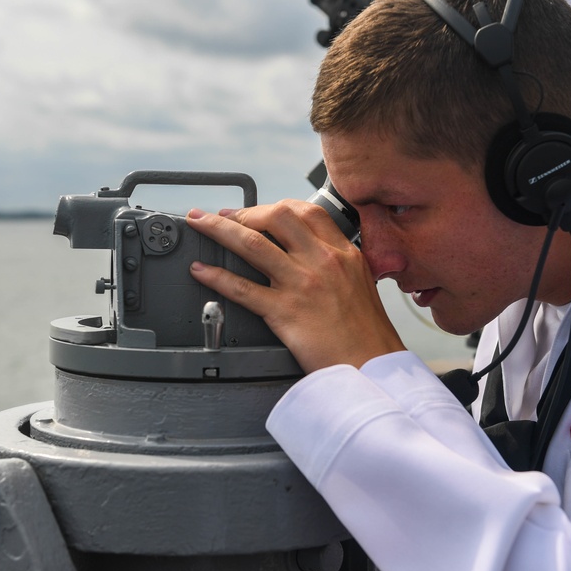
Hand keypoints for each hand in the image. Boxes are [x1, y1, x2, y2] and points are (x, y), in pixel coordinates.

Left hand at [185, 200, 404, 372]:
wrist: (371, 364)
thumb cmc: (366, 332)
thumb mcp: (361, 282)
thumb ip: (337, 262)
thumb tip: (310, 253)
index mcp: (342, 252)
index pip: (305, 211)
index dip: (273, 207)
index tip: (256, 211)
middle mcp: (321, 261)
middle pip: (276, 217)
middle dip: (243, 212)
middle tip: (223, 216)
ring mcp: (301, 284)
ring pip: (252, 245)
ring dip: (218, 229)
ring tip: (199, 225)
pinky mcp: (284, 312)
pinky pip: (242, 288)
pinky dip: (216, 276)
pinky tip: (201, 271)